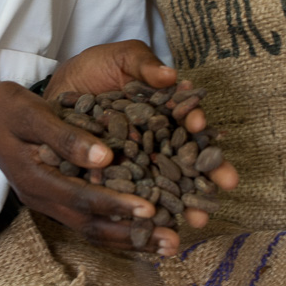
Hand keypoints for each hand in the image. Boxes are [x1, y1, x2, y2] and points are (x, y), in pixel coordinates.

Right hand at [0, 78, 174, 253]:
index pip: (83, 200)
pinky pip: (88, 221)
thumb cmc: (4, 108)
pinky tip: (145, 231)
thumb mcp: (33, 114)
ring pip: (92, 230)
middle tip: (172, 242)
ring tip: (168, 245)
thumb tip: (105, 157)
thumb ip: (67, 137)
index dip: (118, 206)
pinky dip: (117, 229)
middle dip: (133, 236)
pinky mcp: (55, 198)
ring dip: (130, 240)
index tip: (152, 210)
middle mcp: (42, 199)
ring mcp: (47, 202)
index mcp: (36, 179)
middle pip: (91, 226)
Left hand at [46, 40, 238, 244]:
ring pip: (165, 185)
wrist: (58, 88)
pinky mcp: (114, 179)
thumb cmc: (96, 69)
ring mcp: (137, 163)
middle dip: (207, 174)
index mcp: (166, 113)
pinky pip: (132, 198)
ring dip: (184, 202)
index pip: (188, 122)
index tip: (201, 125)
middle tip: (227, 184)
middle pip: (187, 160)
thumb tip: (171, 76)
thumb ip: (144, 65)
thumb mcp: (122, 58)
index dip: (198, 125)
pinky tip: (157, 227)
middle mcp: (157, 141)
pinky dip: (144, 213)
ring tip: (199, 218)